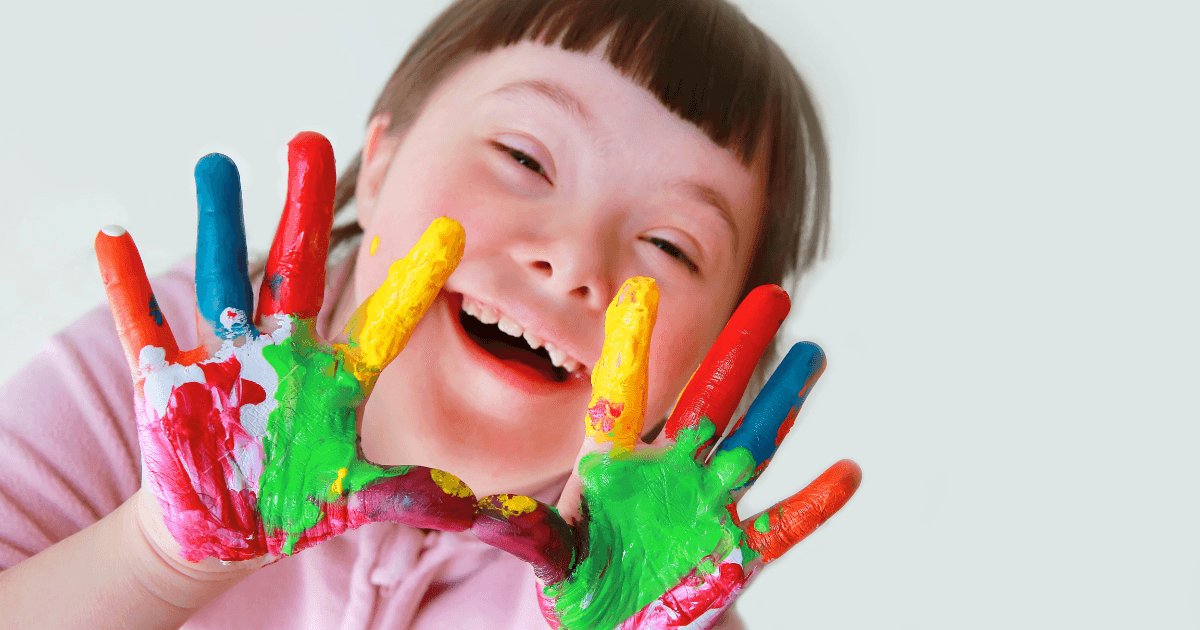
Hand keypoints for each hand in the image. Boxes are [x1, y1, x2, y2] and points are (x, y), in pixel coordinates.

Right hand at [95, 132, 476, 562]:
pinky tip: (114, 239)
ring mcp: (226, 358)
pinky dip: (129, 287)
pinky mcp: (170, 380)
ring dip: (216, 223)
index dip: (414, 282)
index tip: (450, 231)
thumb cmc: (296, 501)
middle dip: (303, 210)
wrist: (225, 527)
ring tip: (216, 161)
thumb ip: (416, 494)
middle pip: (298, 270)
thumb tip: (493, 509)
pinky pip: (146, 326)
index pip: (384, 322)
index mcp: (336, 378)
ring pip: (222, 278)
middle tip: (308, 141)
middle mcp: (285, 352)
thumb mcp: (358, 497)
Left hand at [473, 278, 860, 629]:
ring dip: (785, 403)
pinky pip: (782, 525)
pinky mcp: (735, 551)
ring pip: (755, 443)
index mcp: (617, 464)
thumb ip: (525, 531)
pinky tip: (847, 472)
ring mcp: (707, 505)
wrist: (611, 624)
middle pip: (710, 398)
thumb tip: (472, 510)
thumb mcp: (550, 553)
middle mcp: (670, 471)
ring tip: (814, 354)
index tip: (640, 290)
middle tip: (771, 294)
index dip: (632, 347)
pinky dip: (814, 504)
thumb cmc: (577, 580)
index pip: (625, 396)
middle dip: (740, 347)